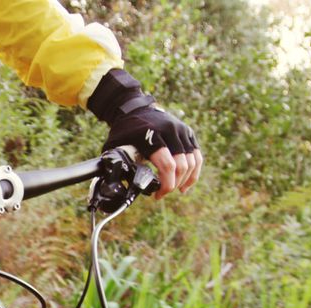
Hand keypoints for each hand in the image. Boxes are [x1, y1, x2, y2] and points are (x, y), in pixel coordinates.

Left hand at [89, 69, 202, 198]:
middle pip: (181, 165)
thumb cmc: (124, 131)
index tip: (158, 195)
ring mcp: (181, 130)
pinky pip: (196, 155)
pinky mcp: (188, 132)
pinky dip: (194, 171)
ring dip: (185, 180)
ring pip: (192, 161)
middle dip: (174, 184)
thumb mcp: (116, 146)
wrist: (135, 108)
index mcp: (151, 135)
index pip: (167, 165)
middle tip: (164, 193)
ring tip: (176, 190)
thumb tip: (114, 185)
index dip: (166, 184)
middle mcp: (170, 131)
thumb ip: (118, 164)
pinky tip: (186, 183)